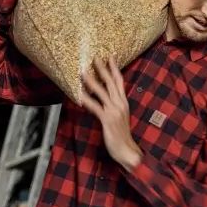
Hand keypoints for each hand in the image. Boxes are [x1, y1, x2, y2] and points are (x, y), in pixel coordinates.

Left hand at [82, 56, 141, 171]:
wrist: (127, 150)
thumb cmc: (121, 136)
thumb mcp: (119, 118)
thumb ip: (113, 107)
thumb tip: (101, 98)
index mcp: (123, 102)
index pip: (119, 81)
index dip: (114, 68)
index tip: (110, 56)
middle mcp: (120, 104)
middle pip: (110, 82)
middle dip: (102, 69)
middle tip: (95, 58)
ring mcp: (114, 111)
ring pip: (101, 92)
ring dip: (91, 81)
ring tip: (82, 72)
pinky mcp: (108, 119)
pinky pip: (95, 107)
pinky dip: (86, 100)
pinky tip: (79, 95)